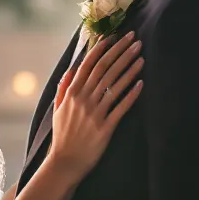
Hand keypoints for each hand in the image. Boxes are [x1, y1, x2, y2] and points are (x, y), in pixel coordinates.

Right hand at [48, 31, 143, 180]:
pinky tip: (141, 83)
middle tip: (134, 39)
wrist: (65, 162)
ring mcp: (95, 113)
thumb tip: (71, 70)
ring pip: (115, 85)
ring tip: (141, 56)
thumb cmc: (62, 135)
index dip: (102, 49)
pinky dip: (131, 94)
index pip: (88, 65)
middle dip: (120, 52)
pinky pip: (121, 107)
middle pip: (105, 70)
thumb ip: (64, 88)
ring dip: (129, 69)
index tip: (114, 37)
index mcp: (72, 93)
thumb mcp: (57, 110)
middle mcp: (84, 99)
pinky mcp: (106, 127)